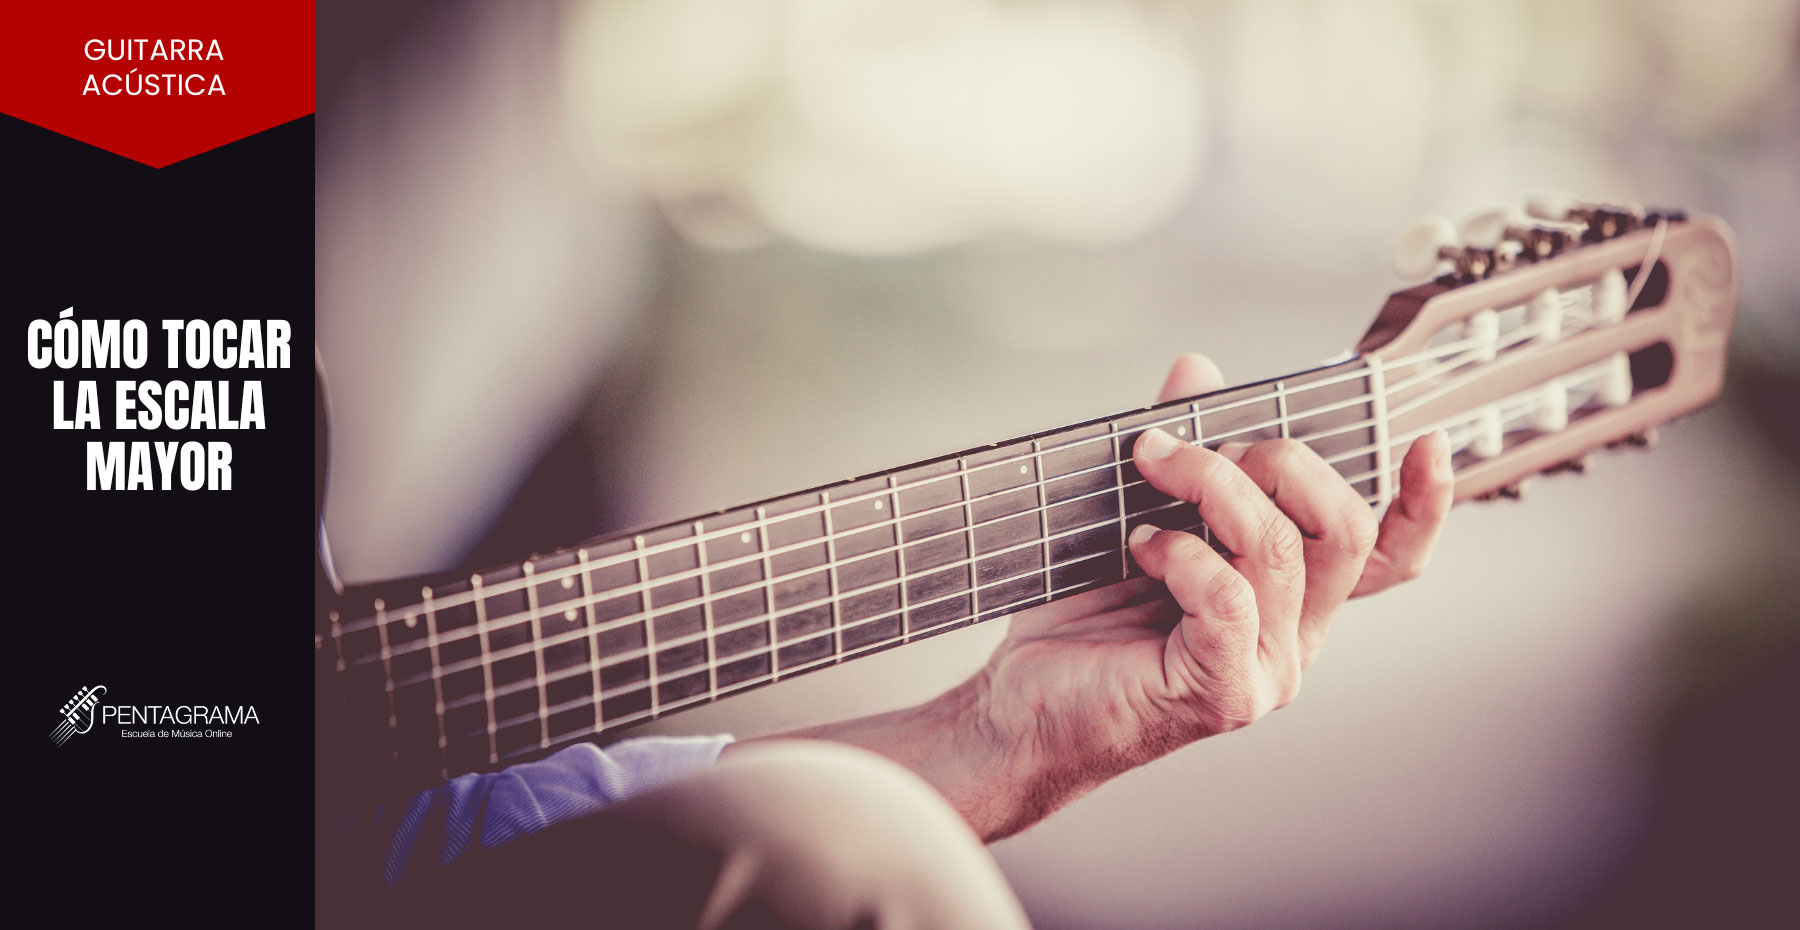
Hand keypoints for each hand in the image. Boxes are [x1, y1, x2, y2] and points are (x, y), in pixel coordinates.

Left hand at [750, 353, 1453, 839]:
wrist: (1021, 707)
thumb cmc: (1081, 624)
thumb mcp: (1136, 514)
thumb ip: (1180, 448)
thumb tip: (1198, 369)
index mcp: (1291, 598)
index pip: (1389, 556)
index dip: (1425, 504)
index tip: (1425, 443)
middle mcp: (1294, 637)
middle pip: (1347, 530)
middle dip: (1278, 459)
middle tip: (1188, 448)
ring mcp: (1264, 670)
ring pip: (1281, 551)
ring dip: (1210, 485)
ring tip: (1149, 466)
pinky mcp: (1222, 693)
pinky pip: (1228, 597)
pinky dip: (1182, 553)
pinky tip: (1139, 546)